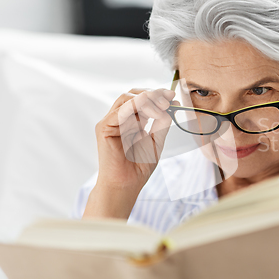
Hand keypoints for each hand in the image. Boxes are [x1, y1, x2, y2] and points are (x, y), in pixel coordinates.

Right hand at [83, 88, 174, 218]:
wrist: (126, 184)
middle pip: (134, 94)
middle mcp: (120, 118)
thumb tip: (170, 107)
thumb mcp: (156, 141)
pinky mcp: (104, 127)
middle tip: (169, 99)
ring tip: (163, 107)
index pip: (143, 99)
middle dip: (154, 93)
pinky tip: (152, 115)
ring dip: (148, 99)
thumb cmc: (138, 166)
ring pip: (127, 98)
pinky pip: (120, 110)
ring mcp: (111, 121)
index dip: (158, 95)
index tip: (174, 97)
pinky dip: (137, 107)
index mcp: (132, 120)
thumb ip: (161, 124)